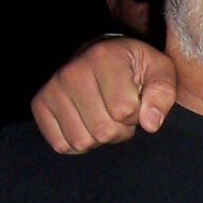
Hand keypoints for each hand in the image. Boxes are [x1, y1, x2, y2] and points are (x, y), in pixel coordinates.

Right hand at [32, 36, 177, 153]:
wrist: (101, 57)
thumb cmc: (135, 67)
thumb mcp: (160, 71)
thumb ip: (163, 94)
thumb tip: (150, 123)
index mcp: (105, 58)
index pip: (124, 110)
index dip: (138, 114)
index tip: (137, 100)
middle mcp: (73, 71)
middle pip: (103, 130)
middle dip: (120, 129)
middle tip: (120, 112)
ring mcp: (52, 88)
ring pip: (82, 141)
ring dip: (99, 138)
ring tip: (104, 116)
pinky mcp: (40, 104)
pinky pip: (61, 145)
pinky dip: (78, 142)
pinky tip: (87, 123)